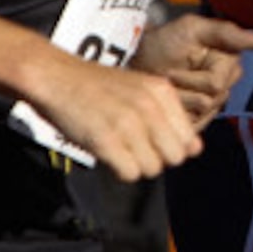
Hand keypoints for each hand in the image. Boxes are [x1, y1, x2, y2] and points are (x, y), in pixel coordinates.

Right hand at [19, 49, 203, 181]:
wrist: (56, 77)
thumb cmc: (97, 87)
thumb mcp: (141, 90)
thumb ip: (170, 117)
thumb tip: (196, 151)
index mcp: (162, 92)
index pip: (189, 140)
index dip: (172, 148)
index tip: (153, 143)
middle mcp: (150, 106)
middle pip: (175, 157)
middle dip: (157, 159)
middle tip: (135, 149)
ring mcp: (128, 123)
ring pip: (153, 168)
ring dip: (136, 165)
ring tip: (119, 149)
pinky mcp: (106, 139)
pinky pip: (130, 174)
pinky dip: (120, 170)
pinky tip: (109, 154)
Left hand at [132, 14, 252, 127]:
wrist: (138, 59)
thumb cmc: (165, 41)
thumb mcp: (193, 29)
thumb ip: (226, 33)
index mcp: (229, 64)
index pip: (216, 84)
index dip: (192, 77)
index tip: (176, 60)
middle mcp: (225, 85)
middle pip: (209, 101)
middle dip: (183, 88)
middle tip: (168, 74)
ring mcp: (211, 105)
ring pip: (199, 114)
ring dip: (177, 100)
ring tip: (167, 86)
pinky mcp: (197, 120)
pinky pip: (192, 127)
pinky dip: (175, 115)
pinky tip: (168, 101)